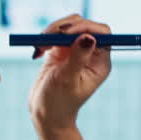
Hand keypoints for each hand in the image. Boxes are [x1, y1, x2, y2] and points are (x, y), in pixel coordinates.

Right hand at [27, 14, 112, 139]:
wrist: (44, 114)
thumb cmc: (59, 103)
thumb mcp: (68, 80)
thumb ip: (78, 57)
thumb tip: (89, 37)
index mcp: (100, 62)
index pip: (102, 33)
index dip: (86, 26)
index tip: (66, 33)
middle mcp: (90, 54)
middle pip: (84, 25)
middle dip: (65, 27)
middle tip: (47, 38)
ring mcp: (75, 50)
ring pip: (68, 26)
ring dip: (52, 30)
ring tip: (40, 46)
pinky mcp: (61, 50)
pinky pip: (55, 33)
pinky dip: (45, 37)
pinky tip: (38, 51)